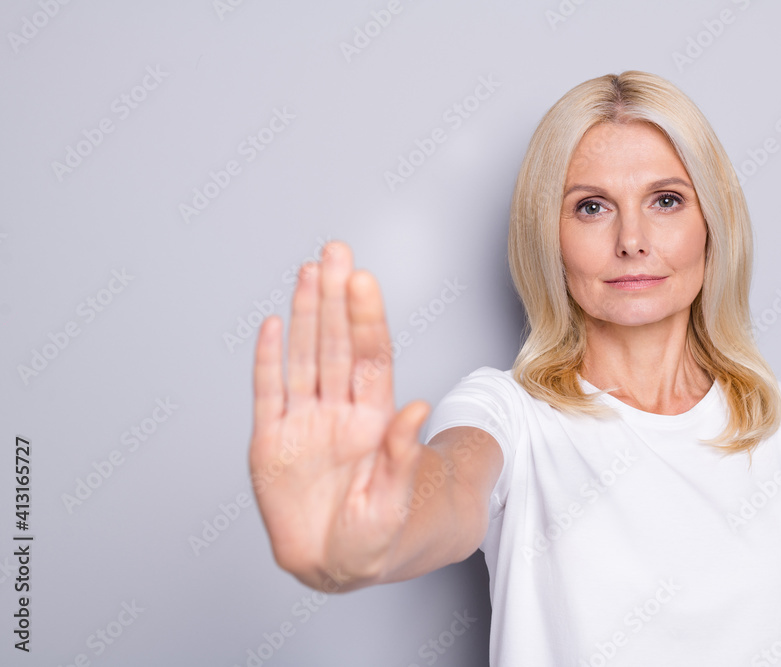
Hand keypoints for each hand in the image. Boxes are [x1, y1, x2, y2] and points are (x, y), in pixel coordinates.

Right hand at [248, 241, 429, 589]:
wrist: (335, 564)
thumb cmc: (373, 533)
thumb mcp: (392, 503)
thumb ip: (401, 456)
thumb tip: (417, 409)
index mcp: (372, 421)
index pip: (369, 357)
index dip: (365, 319)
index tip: (362, 280)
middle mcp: (338, 411)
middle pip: (336, 344)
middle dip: (335, 299)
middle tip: (336, 252)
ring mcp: (303, 422)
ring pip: (304, 357)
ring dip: (305, 315)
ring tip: (310, 272)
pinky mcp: (270, 441)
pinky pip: (268, 392)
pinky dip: (267, 359)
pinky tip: (272, 324)